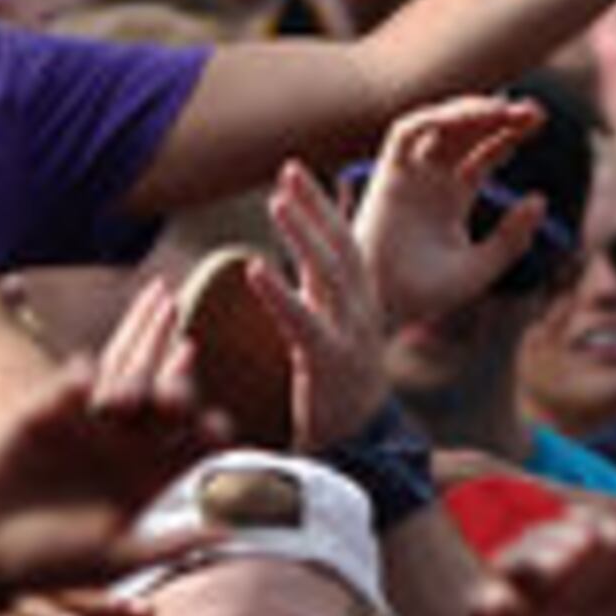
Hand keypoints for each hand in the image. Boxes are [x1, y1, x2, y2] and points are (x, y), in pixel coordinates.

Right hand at [0, 282, 219, 604]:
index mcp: (152, 474)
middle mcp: (129, 442)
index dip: (210, 429)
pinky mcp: (52, 407)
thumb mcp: (116, 558)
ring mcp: (92, 420)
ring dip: (144, 352)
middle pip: (168, 395)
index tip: (212, 430)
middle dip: (180, 382)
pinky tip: (86, 378)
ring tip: (152, 339)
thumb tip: (231, 537)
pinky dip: (84, 373)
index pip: (194, 439)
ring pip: (129, 374)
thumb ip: (172, 545)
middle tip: (181, 376)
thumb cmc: (51, 565)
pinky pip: (77, 376)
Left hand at [246, 161, 389, 448]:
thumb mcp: (332, 325)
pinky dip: (280, 292)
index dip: (322, 204)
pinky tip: (255, 268)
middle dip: (316, 206)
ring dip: (304, 234)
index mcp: (358, 301)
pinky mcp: (329, 366)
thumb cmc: (337, 382)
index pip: (344, 240)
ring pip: (330, 275)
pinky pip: (304, 323)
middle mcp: (360, 312)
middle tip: (288, 169)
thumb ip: (322, 286)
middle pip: (341, 247)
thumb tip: (310, 250)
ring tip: (277, 201)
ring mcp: (350, 337)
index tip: (294, 169)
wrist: (359, 446)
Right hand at [349, 96, 546, 329]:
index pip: (485, 153)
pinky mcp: (387, 175)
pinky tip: (466, 117)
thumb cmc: (425, 295)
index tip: (538, 121)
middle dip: (498, 117)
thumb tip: (540, 199)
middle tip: (533, 110)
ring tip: (504, 109)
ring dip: (470, 111)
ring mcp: (410, 175)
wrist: (382, 307)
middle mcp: (432, 180)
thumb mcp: (480, 268)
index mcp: (453, 198)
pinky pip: (405, 133)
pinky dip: (432, 118)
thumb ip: (512, 238)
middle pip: (467, 133)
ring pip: (439, 126)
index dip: (509, 134)